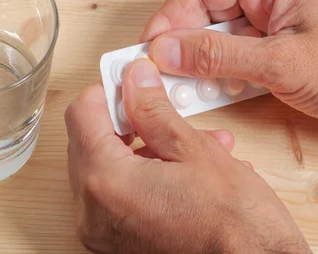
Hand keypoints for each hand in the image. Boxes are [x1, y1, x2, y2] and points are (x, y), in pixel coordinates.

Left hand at [65, 60, 309, 253]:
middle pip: (91, 140)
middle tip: (159, 103)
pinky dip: (146, 172)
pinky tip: (186, 164)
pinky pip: (121, 192)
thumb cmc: (234, 223)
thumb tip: (135, 79)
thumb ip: (153, 109)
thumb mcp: (193, 149)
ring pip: (109, 166)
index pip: (82, 115)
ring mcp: (105, 231)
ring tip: (191, 137)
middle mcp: (93, 212)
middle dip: (128, 118)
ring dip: (144, 145)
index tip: (130, 79)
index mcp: (105, 183)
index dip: (107, 89)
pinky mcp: (120, 241)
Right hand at [141, 0, 317, 146]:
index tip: (150, 50)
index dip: (171, 19)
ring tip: (187, 88)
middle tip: (163, 75)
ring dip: (200, 62)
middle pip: (206, 11)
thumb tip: (165, 49)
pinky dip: (220, 73)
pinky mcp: (277, 45)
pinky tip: (213, 92)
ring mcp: (274, 20)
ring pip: (217, 35)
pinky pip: (234, 53)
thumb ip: (217, 55)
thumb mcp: (280, 64)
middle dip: (183, 45)